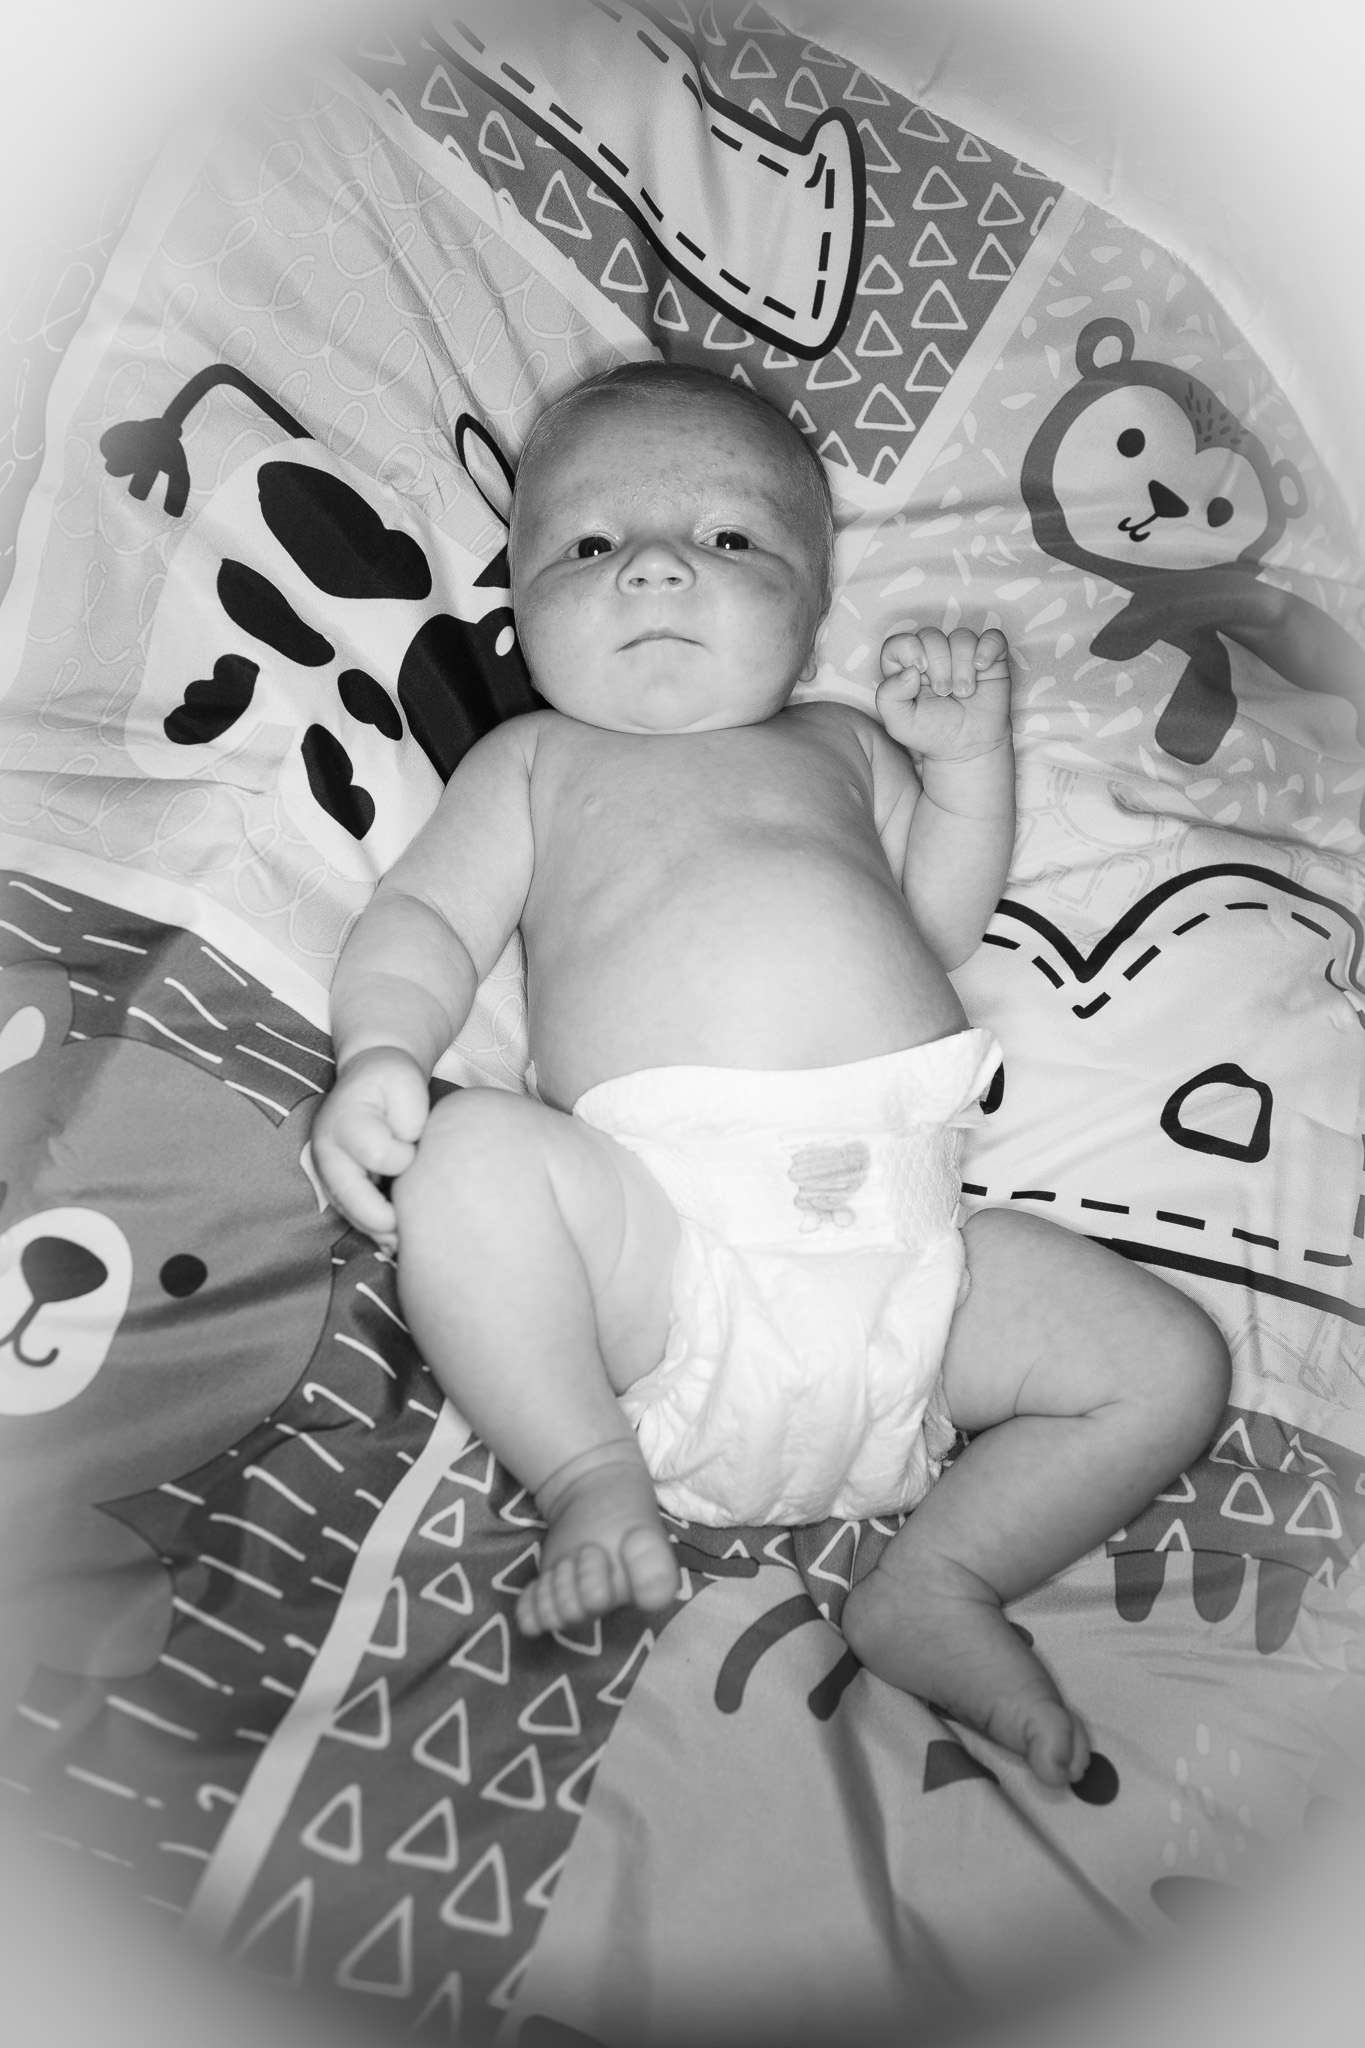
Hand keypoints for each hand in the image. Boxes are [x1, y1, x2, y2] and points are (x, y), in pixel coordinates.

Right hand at [310, 1047, 430, 1250]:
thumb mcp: (405, 1081)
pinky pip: (350, 1210)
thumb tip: (409, 1148)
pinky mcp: (336, 1180)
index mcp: (346, 1121)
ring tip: (401, 1244)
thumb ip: (410, 1113)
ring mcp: (328, 1167)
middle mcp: (328, 1148)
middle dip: (378, 1220)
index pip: (377, 1155)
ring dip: (373, 1229)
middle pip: (349, 1195)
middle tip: (405, 1235)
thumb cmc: (391, 1079)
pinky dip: (370, 1227)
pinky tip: (392, 1238)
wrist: (370, 1077)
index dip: (402, 1159)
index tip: (415, 1151)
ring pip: (347, 1209)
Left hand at [876, 626, 1011, 760]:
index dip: (907, 649)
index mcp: (907, 667)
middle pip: (931, 635)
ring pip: (961, 636)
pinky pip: (992, 638)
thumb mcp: (898, 723)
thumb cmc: (932, 733)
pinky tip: (982, 668)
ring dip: (962, 666)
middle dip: (938, 665)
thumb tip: (909, 671)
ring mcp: (962, 655)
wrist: (967, 747)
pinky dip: (988, 649)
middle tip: (944, 692)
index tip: (918, 671)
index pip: (898, 642)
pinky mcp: (990, 659)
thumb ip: (888, 695)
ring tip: (964, 692)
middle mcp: (933, 656)